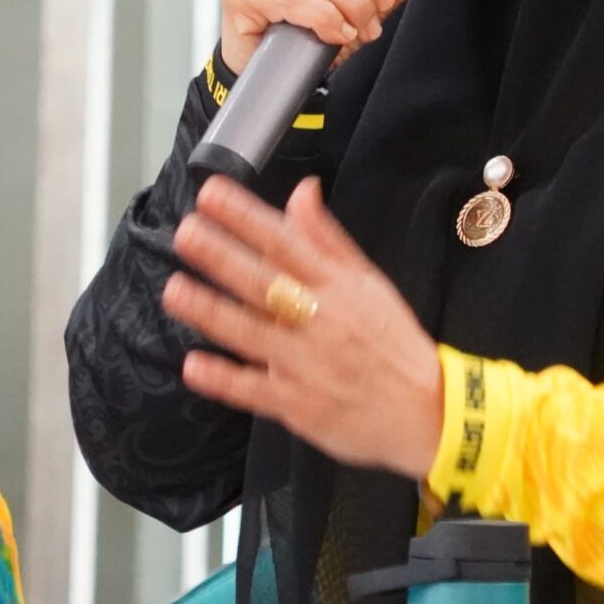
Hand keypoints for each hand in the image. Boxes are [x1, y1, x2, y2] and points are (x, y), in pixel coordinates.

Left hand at [166, 175, 443, 476]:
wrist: (430, 413)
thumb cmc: (393, 343)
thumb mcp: (370, 284)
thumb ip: (329, 239)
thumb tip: (302, 190)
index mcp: (339, 287)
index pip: (286, 243)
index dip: (247, 217)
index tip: (211, 193)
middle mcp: (321, 320)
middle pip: (264, 283)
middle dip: (222, 256)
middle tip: (185, 232)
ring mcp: (307, 365)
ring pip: (251, 333)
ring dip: (211, 310)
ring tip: (173, 290)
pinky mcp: (298, 406)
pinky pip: (254, 391)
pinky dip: (224, 379)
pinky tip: (192, 364)